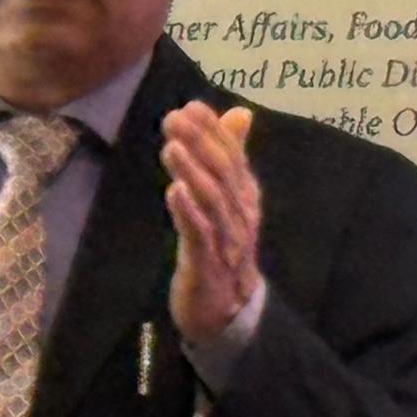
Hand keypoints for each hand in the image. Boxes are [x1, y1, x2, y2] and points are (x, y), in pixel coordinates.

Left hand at [160, 101, 260, 344]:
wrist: (227, 311)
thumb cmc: (222, 245)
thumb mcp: (227, 197)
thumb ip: (231, 155)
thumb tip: (240, 112)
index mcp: (244, 194)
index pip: (232, 156)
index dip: (213, 130)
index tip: (190, 105)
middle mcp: (240, 213)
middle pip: (223, 174)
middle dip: (200, 143)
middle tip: (173, 118)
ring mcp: (227, 239)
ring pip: (213, 201)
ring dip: (192, 172)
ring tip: (171, 147)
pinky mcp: (208, 264)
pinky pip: (201, 235)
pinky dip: (189, 212)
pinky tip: (173, 191)